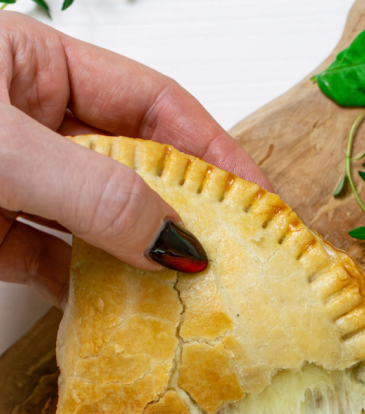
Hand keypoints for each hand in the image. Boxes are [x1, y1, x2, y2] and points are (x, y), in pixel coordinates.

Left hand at [0, 11, 271, 307]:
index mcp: (38, 68)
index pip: (154, 105)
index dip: (214, 152)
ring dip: (143, 264)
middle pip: (138, 172)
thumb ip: (95, 191)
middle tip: (233, 259)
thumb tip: (176, 242)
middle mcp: (36, 127)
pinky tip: (120, 314)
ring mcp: (19, 186)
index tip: (259, 200)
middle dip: (186, 216)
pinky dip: (89, 295)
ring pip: (103, 228)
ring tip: (189, 296)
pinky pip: (59, 270)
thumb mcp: (4, 148)